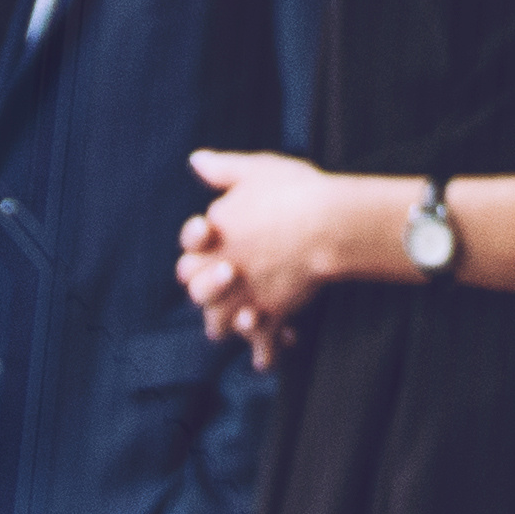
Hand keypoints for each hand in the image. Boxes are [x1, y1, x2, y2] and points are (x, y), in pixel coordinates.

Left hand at [177, 149, 388, 361]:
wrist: (327, 222)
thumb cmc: (293, 191)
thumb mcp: (256, 170)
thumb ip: (224, 169)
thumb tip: (196, 160)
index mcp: (213, 235)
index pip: (188, 250)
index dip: (197, 246)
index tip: (213, 233)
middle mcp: (221, 269)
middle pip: (196, 292)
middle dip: (207, 289)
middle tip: (231, 277)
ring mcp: (244, 294)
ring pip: (219, 324)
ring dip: (228, 323)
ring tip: (247, 318)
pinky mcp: (272, 313)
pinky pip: (262, 344)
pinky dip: (266, 353)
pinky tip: (275, 351)